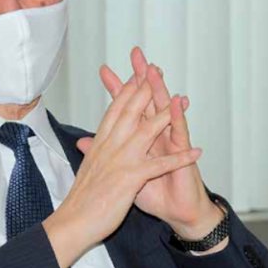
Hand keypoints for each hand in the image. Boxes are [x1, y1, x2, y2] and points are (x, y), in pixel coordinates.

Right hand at [43, 75, 201, 267]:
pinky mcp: (131, 178)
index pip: (115, 111)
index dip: (128, 92)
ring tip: (183, 100)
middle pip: (130, 112)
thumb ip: (90, 153)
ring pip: (146, 131)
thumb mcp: (84, 170)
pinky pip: (160, 164)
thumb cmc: (80, 200)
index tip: (138, 76)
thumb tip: (84, 142)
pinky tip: (196, 152)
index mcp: (100, 144)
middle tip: (157, 70)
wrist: (73, 222)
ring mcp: (121, 161)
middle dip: (146, 89)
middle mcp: (109, 147)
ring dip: (167, 115)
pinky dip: (180, 158)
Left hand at [78, 47, 224, 244]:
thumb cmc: (153, 194)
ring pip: (165, 111)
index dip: (117, 90)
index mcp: (140, 139)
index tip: (105, 70)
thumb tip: (84, 141)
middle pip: (146, 101)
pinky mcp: (184, 155)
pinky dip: (178, 118)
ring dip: (160, 90)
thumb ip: (105, 154)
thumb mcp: (122, 173)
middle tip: (136, 54)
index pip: (127, 108)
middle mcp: (157, 136)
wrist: (177, 213)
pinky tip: (175, 102)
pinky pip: (180, 134)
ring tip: (154, 69)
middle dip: (140, 78)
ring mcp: (171, 143)